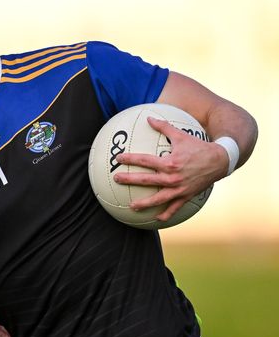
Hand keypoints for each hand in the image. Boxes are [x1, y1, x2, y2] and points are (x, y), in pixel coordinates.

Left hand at [113, 117, 228, 220]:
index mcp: (169, 162)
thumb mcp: (181, 135)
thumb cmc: (199, 146)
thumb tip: (148, 118)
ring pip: (158, 198)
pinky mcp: (187, 195)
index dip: (130, 159)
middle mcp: (173, 177)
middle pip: (146, 180)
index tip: (118, 159)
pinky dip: (166, 214)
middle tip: (116, 180)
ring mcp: (180, 188)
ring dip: (144, 203)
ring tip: (131, 206)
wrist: (220, 160)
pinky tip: (157, 219)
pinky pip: (175, 207)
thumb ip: (164, 126)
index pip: (144, 160)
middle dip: (130, 180)